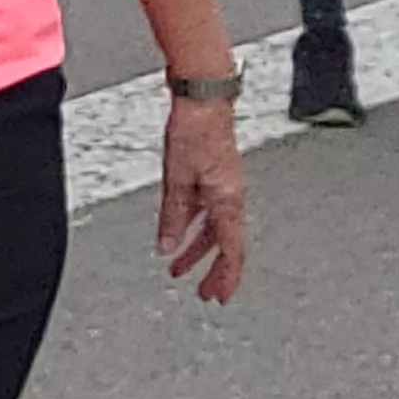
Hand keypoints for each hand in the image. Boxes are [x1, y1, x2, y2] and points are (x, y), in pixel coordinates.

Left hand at [158, 95, 248, 303]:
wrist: (203, 101)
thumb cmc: (195, 132)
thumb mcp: (177, 179)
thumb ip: (172, 216)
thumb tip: (167, 248)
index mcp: (229, 201)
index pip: (231, 250)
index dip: (226, 276)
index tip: (220, 297)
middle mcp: (231, 197)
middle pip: (225, 245)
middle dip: (212, 271)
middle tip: (203, 293)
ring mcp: (224, 188)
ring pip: (214, 230)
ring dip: (197, 251)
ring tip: (178, 269)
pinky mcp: (214, 178)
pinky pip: (207, 212)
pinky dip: (194, 228)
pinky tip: (179, 237)